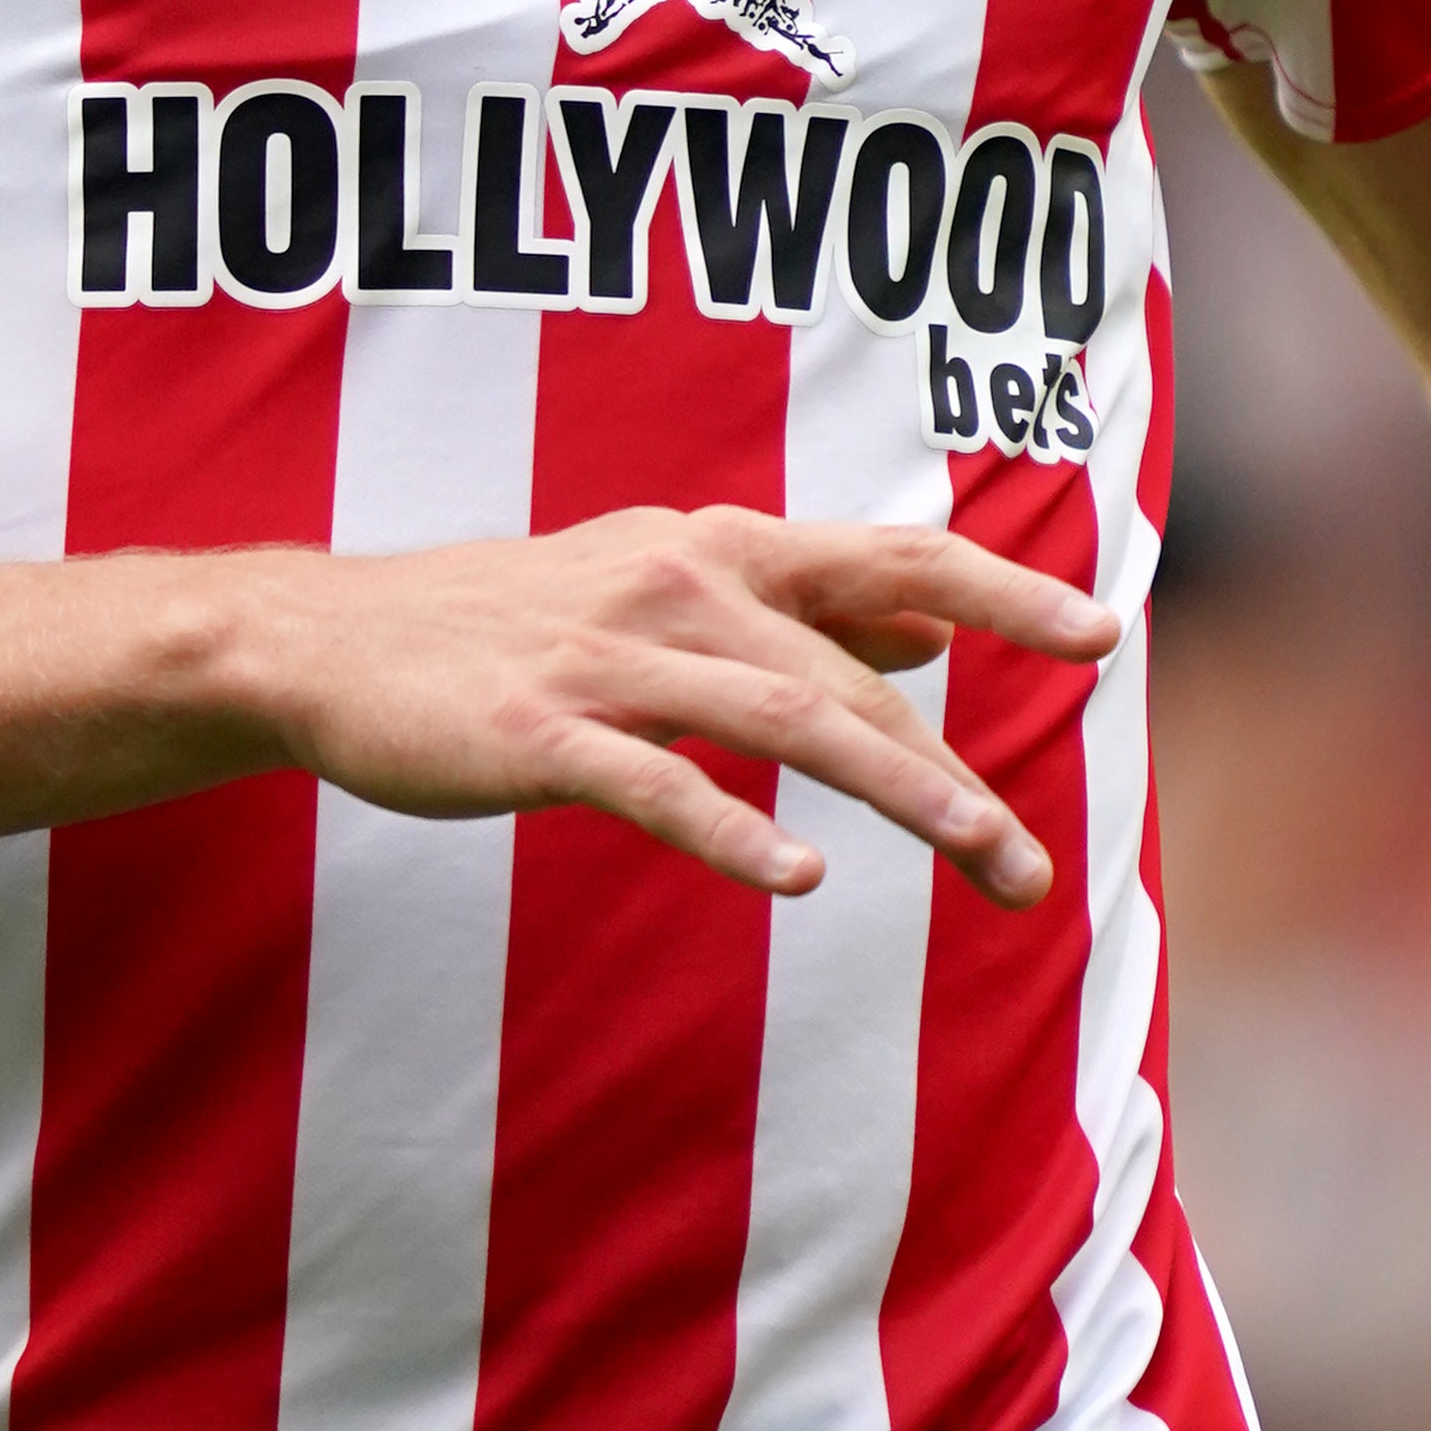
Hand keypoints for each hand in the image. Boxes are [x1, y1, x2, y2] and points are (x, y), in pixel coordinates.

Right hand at [240, 504, 1120, 910]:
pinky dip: (731, 829)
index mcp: (718, 551)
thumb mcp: (665, 590)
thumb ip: (799, 610)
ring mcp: (609, 660)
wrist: (328, 642)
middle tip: (1031, 873)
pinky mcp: (540, 733)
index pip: (889, 555)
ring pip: (784, 721)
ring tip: (984, 857)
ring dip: (897, 790)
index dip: (998, 593)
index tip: (1103, 632)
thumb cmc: (509, 624)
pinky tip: (798, 878)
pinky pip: (655, 786)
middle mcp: (680, 586)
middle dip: (952, 778)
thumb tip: (929, 632)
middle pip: (851, 678)